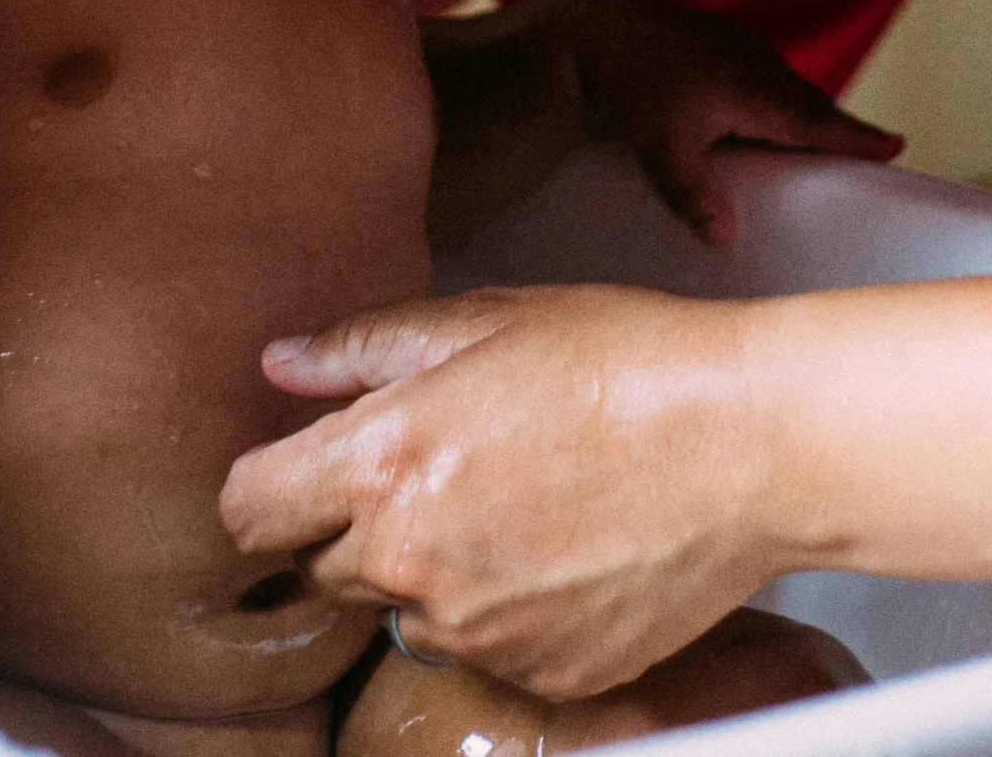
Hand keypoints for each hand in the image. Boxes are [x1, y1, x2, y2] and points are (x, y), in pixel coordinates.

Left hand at [220, 282, 775, 700]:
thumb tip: (283, 364)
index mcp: (382, 464)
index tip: (298, 470)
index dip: (268, 486)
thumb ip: (360, 349)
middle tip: (423, 470)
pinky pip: (481, 646)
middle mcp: (413, 560)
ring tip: (504, 500)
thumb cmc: (619, 362)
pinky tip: (551, 545)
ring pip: (400, 611)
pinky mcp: (541, 673)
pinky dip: (498, 608)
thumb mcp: (477, 319)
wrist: (742, 440)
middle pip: (318, 568)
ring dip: (425, 568)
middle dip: (347, 524)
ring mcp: (477, 628)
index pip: (249, 513)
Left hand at [558, 0, 899, 245]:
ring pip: (788, 88)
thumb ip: (689, 193)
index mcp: (746, 87)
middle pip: (809, 104)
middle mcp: (753, 62)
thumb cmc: (625, 86)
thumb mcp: (654, 145)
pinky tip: (773, 122)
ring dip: (809, 115)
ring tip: (833, 149)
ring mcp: (740, 46)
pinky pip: (768, 76)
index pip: (813, 120)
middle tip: (877, 155)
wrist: (592, 28)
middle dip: (842, 129)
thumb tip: (724, 239)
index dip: (855, 136)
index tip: (897, 147)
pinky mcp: (725, 41)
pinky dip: (781, 99)